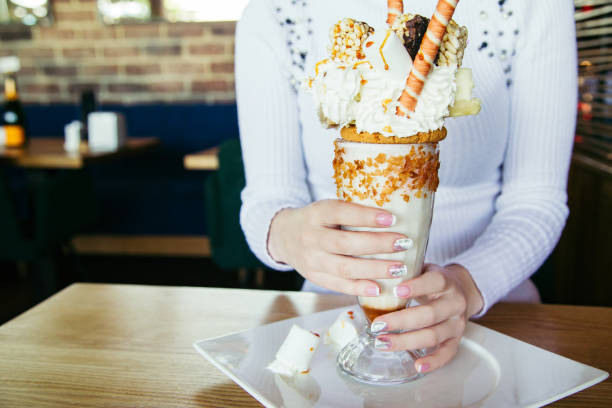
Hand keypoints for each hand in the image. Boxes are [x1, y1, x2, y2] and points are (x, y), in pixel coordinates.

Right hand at [267, 199, 413, 295]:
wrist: (283, 236)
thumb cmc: (317, 220)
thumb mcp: (327, 208)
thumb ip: (351, 211)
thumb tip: (395, 214)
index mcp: (316, 213)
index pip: (341, 213)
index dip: (366, 217)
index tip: (392, 219)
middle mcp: (310, 237)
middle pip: (345, 243)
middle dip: (377, 244)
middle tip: (404, 243)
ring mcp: (311, 260)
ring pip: (344, 267)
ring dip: (374, 269)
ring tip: (400, 269)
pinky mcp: (314, 277)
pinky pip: (338, 285)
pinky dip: (359, 288)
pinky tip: (379, 289)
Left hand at [371, 264, 483, 373]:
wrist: (461, 289)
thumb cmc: (432, 280)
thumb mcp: (422, 269)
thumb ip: (404, 272)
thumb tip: (372, 277)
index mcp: (445, 281)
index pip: (434, 282)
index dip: (416, 287)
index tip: (396, 290)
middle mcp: (454, 303)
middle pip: (429, 314)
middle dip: (401, 321)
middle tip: (377, 325)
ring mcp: (457, 323)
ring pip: (433, 335)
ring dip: (407, 341)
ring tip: (383, 343)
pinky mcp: (457, 339)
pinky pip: (447, 354)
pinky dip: (433, 362)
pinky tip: (417, 365)